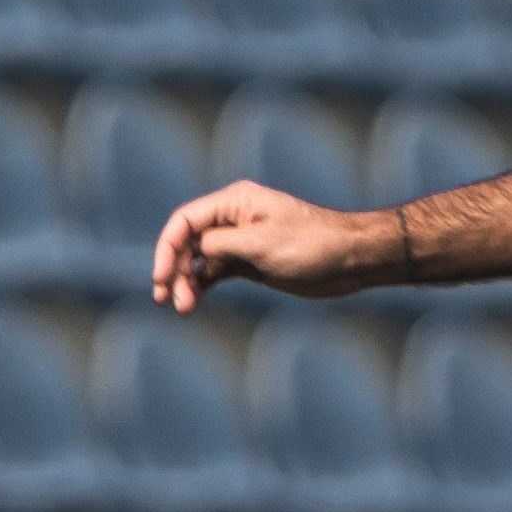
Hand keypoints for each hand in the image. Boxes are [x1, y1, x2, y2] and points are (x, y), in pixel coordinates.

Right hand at [149, 181, 400, 310]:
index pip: (185, 221)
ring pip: (199, 260)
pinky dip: (202, 285)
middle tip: (166, 299)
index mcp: (235, 203)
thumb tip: (194, 252)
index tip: (160, 278)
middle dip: (173, 268)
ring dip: (186, 281)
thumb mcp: (260, 243)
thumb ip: (220, 244)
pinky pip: (215, 272)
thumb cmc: (311, 244)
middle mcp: (233, 219)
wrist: (350, 260)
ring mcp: (241, 242)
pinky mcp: (250, 262)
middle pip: (187, 241)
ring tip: (184, 308)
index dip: (166, 248)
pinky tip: (193, 302)